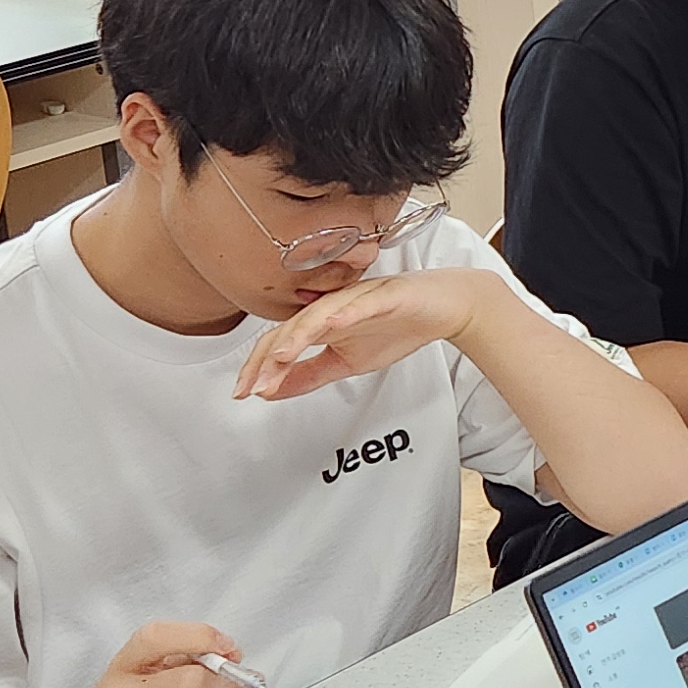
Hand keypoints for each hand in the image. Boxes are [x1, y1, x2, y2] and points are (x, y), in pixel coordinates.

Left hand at [234, 268, 494, 399]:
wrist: (444, 307)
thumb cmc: (397, 328)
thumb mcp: (347, 363)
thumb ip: (310, 376)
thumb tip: (272, 391)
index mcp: (320, 323)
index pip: (279, 342)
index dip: (259, 367)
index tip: (243, 393)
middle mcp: (332, 307)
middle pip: (290, 328)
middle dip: (268, 357)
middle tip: (253, 384)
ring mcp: (357, 299)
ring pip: (319, 314)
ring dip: (297, 335)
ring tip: (281, 355)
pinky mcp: (385, 294)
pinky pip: (361, 303)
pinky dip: (346, 312)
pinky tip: (333, 324)